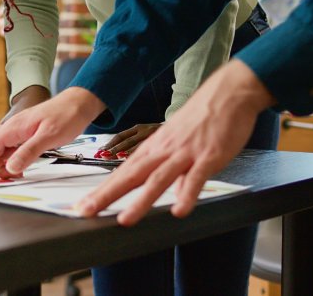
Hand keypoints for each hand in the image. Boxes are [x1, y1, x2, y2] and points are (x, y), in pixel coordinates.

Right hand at [0, 87, 105, 178]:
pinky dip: (12, 160)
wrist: (78, 103)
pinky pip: (9, 150)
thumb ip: (28, 152)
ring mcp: (16, 132)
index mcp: (13, 128)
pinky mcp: (23, 135)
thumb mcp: (49, 137)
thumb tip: (10, 168)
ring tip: (22, 171)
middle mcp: (10, 130)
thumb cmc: (66, 116)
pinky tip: (24, 164)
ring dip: (4, 165)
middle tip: (15, 176)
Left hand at [77, 60, 275, 225]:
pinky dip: (187, 194)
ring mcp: (185, 153)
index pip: (123, 172)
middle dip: (107, 195)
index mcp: (154, 147)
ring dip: (141, 201)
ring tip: (125, 220)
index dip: (103, 190)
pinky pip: (196, 177)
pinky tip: (179, 209)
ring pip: (158, 179)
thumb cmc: (201, 117)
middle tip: (87, 211)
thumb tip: (163, 188)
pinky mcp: (208, 156)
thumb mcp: (176, 139)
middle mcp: (164, 150)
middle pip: (131, 175)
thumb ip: (166, 164)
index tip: (84, 205)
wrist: (228, 93)